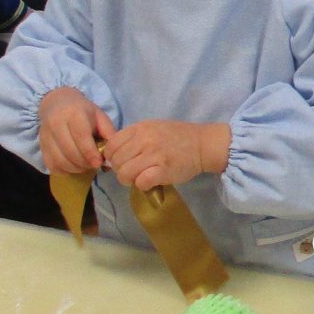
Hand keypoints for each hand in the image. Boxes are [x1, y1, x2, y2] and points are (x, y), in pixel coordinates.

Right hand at [39, 87, 113, 173]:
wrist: (57, 102)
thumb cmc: (83, 111)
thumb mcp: (99, 116)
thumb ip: (109, 133)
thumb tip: (113, 155)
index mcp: (74, 114)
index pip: (81, 138)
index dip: (91, 154)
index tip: (99, 163)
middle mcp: (56, 124)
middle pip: (70, 152)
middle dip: (85, 163)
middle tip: (94, 164)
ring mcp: (46, 136)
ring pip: (60, 161)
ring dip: (75, 168)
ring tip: (85, 165)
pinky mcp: (41, 146)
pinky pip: (51, 165)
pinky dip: (64, 170)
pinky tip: (73, 166)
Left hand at [103, 121, 229, 191]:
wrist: (203, 144)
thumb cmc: (178, 136)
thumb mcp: (153, 128)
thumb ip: (134, 137)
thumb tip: (115, 154)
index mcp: (140, 128)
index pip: (111, 145)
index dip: (112, 157)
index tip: (122, 161)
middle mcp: (144, 140)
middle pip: (116, 161)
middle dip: (120, 170)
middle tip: (131, 172)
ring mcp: (154, 155)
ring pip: (125, 173)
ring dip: (129, 180)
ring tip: (139, 178)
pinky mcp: (163, 170)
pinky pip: (141, 182)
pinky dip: (142, 185)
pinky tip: (149, 182)